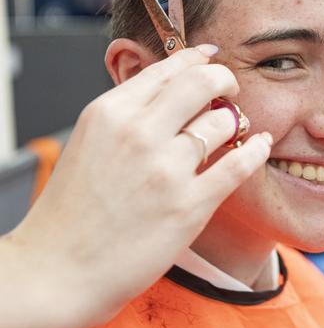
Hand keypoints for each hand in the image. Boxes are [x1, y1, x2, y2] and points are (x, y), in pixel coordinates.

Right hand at [0, 46, 271, 327]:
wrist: (58, 270)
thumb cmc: (73, 208)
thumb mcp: (90, 141)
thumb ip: (130, 112)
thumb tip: (175, 85)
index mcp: (110, 112)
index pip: (168, 68)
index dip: (198, 58)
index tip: (212, 57)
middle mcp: (138, 133)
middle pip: (203, 83)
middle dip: (225, 78)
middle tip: (231, 88)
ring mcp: (165, 170)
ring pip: (225, 121)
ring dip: (237, 120)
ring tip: (234, 129)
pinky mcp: (189, 205)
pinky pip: (240, 163)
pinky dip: (257, 149)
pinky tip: (261, 144)